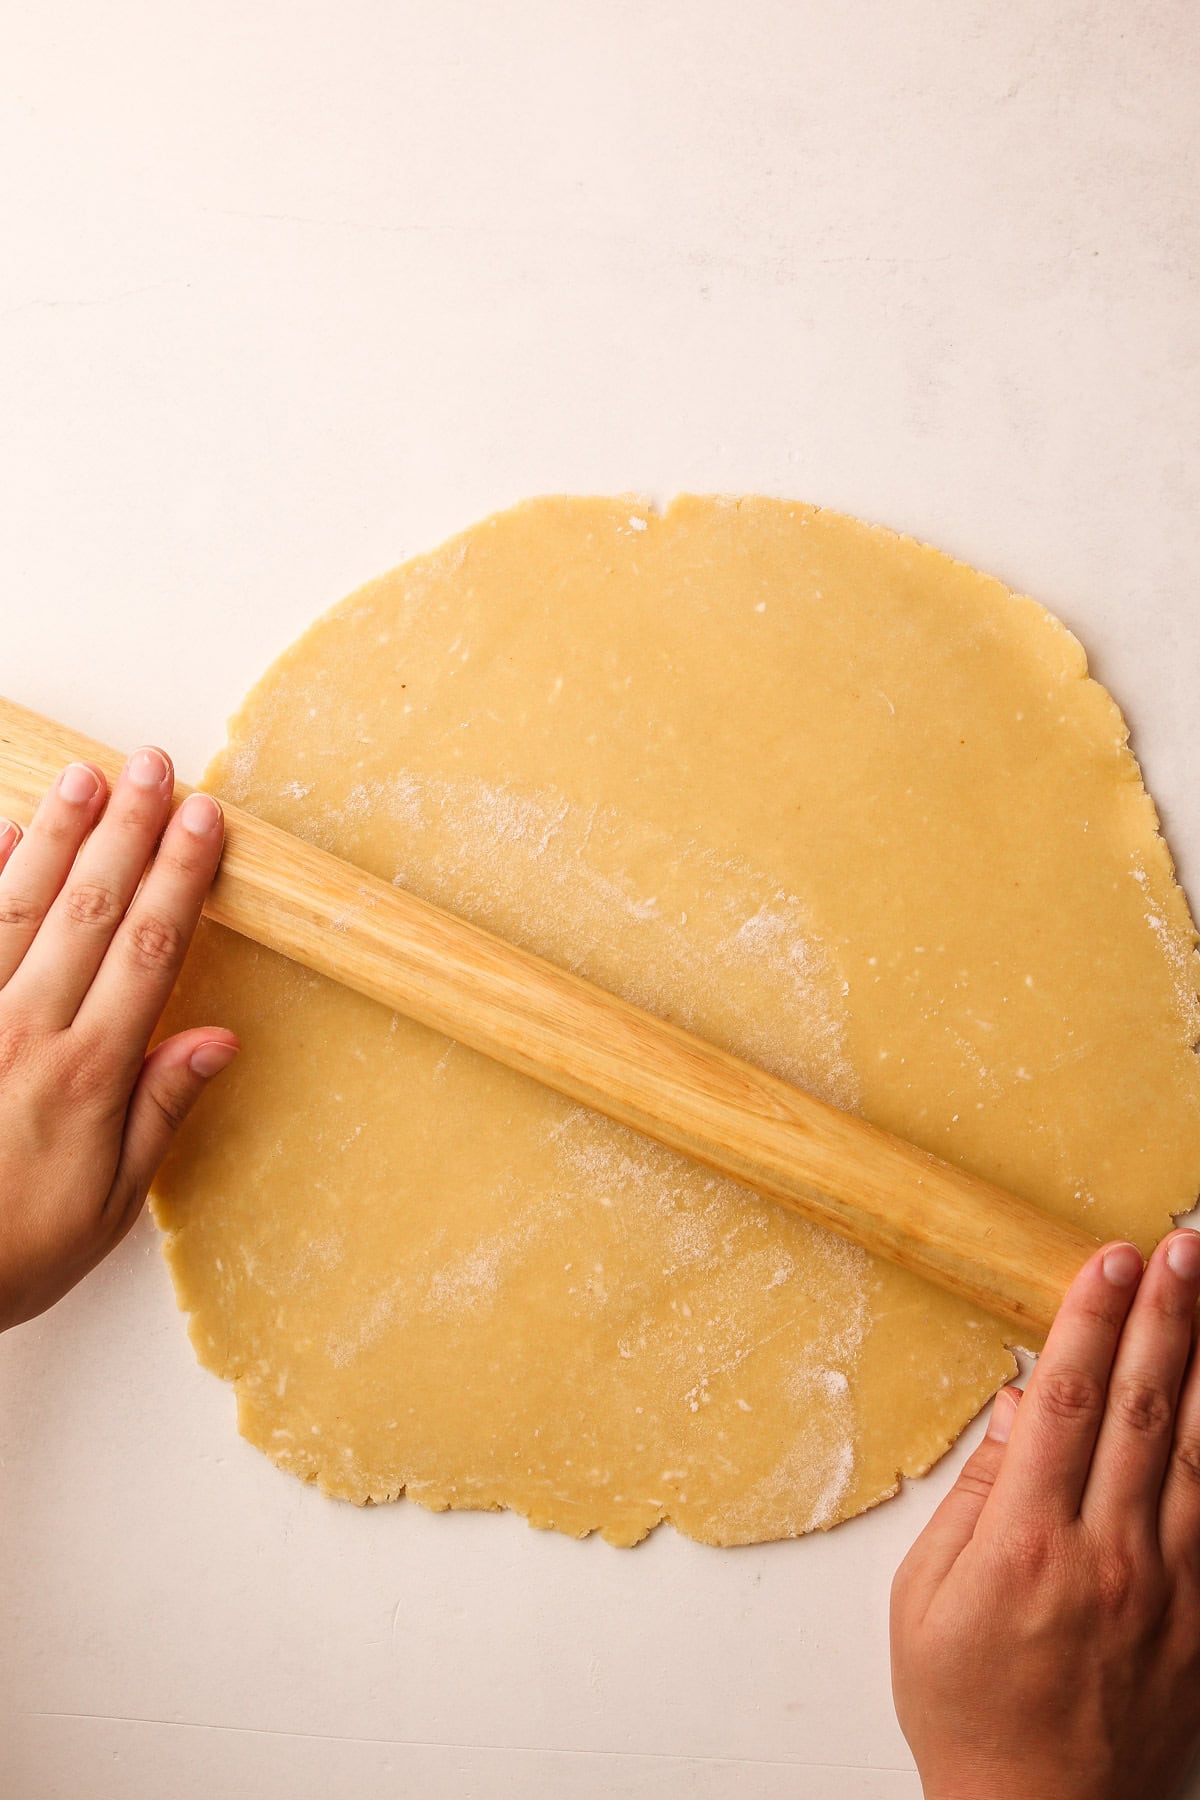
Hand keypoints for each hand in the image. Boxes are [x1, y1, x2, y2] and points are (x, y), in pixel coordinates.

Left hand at [0, 751, 235, 1331]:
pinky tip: (0, 837)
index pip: (148, 949)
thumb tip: (218, 1038)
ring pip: (17, 905)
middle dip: (126, 829)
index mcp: (85, 1074)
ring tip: (82, 777)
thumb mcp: (108, 1204)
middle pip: (88, 908)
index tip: (204, 819)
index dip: (179, 876)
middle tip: (152, 765)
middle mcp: (23, 1030)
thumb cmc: (8, 1252)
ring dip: (55, 835)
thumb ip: (159, 1111)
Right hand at [891, 1233, 1199, 1799]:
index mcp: (1026, 1546)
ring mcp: (1168, 1588)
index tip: (1109, 1262)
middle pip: (1142, 1410)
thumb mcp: (924, 1602)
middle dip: (1165, 1318)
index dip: (1088, 1322)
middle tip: (1182, 1248)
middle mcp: (1107, 1557)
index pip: (1065, 1403)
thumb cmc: (969, 1713)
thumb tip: (1015, 1410)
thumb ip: (973, 1498)